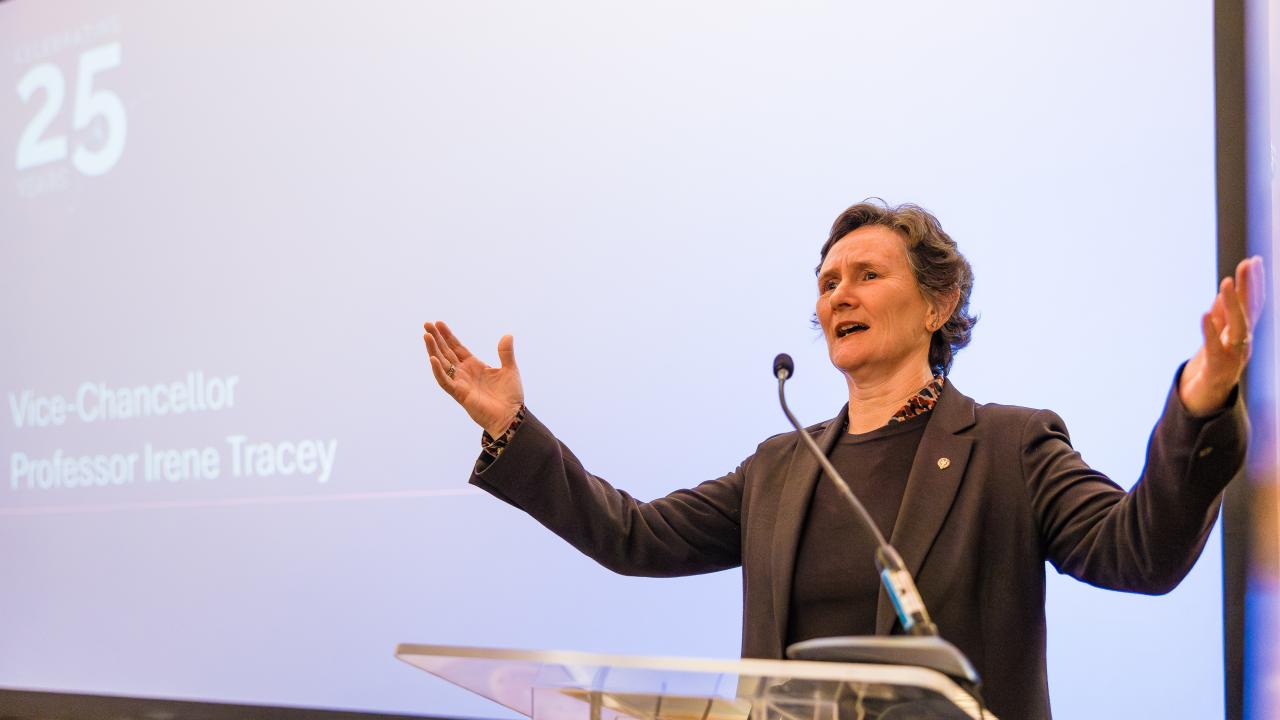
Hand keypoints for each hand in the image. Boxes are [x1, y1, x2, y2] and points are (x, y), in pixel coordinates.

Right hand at [423, 321, 523, 436]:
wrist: (511, 416)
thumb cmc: (510, 396)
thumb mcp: (509, 370)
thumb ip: (506, 353)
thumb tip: (507, 335)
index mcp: (474, 365)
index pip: (456, 347)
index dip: (447, 336)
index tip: (438, 323)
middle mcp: (464, 373)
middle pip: (446, 352)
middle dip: (436, 339)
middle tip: (426, 324)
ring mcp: (460, 383)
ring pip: (442, 364)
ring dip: (433, 350)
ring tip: (426, 336)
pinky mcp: (459, 394)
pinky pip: (445, 381)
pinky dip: (438, 370)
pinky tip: (432, 359)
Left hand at [1179, 256, 1265, 415]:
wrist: (1206, 398)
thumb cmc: (1213, 364)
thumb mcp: (1217, 336)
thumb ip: (1220, 317)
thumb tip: (1221, 296)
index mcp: (1242, 333)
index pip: (1251, 304)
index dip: (1253, 283)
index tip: (1254, 260)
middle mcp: (1242, 342)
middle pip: (1248, 311)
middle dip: (1248, 287)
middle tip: (1246, 264)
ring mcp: (1232, 356)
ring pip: (1236, 328)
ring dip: (1231, 304)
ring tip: (1225, 282)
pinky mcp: (1216, 368)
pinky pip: (1213, 347)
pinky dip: (1210, 331)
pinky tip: (1205, 314)